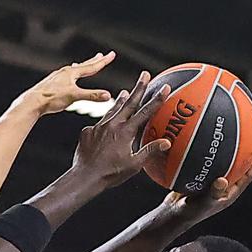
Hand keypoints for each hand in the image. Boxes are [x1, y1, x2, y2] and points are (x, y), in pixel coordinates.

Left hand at [21, 52, 115, 115]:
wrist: (33, 102)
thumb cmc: (52, 98)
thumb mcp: (74, 97)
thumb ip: (91, 96)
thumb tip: (107, 95)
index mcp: (72, 73)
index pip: (91, 66)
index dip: (103, 61)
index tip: (111, 54)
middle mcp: (64, 72)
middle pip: (83, 65)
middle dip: (93, 61)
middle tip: (101, 55)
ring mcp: (57, 78)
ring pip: (73, 70)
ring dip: (80, 67)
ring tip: (83, 64)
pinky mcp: (51, 84)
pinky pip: (64, 77)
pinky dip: (69, 75)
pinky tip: (66, 78)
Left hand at [70, 70, 172, 188]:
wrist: (84, 177)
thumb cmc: (110, 174)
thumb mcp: (134, 164)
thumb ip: (150, 151)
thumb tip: (166, 142)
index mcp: (125, 132)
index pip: (145, 112)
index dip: (157, 99)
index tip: (165, 87)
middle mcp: (112, 125)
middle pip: (129, 102)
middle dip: (139, 87)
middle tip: (145, 74)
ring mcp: (98, 127)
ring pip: (112, 110)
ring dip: (120, 101)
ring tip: (125, 93)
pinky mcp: (87, 132)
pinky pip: (98, 124)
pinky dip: (104, 122)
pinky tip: (106, 125)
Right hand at [161, 144, 251, 222]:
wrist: (171, 214)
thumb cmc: (188, 212)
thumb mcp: (201, 204)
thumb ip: (212, 194)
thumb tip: (222, 180)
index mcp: (228, 194)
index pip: (247, 176)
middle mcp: (222, 187)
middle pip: (237, 167)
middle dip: (243, 153)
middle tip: (247, 136)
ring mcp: (211, 183)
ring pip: (222, 164)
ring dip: (225, 151)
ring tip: (226, 135)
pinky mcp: (199, 180)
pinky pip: (206, 164)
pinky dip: (205, 154)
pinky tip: (201, 141)